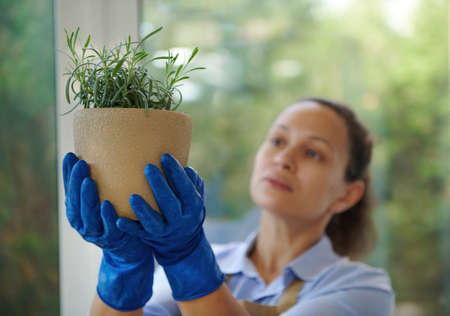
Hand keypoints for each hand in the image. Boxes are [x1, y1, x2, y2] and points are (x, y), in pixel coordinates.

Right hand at [63, 152, 153, 310]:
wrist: (130, 248)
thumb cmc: (117, 216)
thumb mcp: (105, 199)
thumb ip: (101, 183)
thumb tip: (103, 150)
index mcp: (77, 210)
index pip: (69, 190)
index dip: (68, 174)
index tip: (70, 155)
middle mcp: (82, 222)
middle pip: (75, 201)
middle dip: (76, 182)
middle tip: (81, 164)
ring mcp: (96, 232)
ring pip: (87, 215)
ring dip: (87, 198)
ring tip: (89, 181)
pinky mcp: (113, 239)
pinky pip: (108, 228)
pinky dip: (107, 216)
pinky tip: (108, 204)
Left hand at [117, 153, 223, 300]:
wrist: (183, 243)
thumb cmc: (187, 209)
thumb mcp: (196, 197)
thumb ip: (193, 182)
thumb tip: (185, 168)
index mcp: (193, 207)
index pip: (186, 188)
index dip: (176, 173)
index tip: (165, 156)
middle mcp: (180, 220)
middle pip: (169, 203)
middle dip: (159, 185)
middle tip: (148, 167)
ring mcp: (165, 231)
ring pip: (154, 222)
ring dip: (143, 210)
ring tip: (132, 196)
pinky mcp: (150, 238)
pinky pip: (139, 234)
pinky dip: (129, 228)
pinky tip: (119, 220)